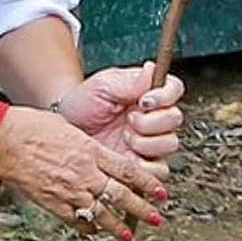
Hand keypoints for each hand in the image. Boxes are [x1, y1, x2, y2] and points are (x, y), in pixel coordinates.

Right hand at [0, 103, 166, 239]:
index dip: (148, 184)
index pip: (129, 171)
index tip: (160, 192)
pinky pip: (76, 221)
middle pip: (122, 195)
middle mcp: (85, 173)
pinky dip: (87, 229)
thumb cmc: (29, 127)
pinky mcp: (52, 203)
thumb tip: (95, 155)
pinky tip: (94, 233)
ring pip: (102, 213)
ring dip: (118, 226)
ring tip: (130, 236)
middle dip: (143, 209)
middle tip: (156, 218)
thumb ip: (85, 145)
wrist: (3, 140)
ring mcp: (69, 191)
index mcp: (91, 151)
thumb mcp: (67, 127)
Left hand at [55, 63, 184, 163]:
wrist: (66, 132)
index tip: (144, 101)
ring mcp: (151, 142)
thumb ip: (129, 80)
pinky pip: (159, 171)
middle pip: (175, 118)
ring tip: (124, 138)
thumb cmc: (83, 105)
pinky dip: (144, 165)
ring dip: (145, 142)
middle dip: (150, 121)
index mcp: (149, 94)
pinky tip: (126, 155)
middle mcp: (155, 118)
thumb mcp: (102, 85)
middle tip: (128, 120)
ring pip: (170, 144)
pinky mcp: (144, 165)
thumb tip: (151, 70)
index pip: (174, 89)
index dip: (164, 95)